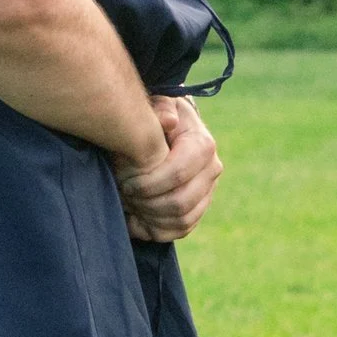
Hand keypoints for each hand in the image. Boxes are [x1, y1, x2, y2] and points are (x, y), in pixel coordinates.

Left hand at [118, 95, 222, 242]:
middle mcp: (212, 171)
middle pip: (180, 203)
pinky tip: (133, 219)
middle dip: (146, 202)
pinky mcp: (198, 209)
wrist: (168, 131)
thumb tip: (168, 121)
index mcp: (203, 145)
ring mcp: (208, 192)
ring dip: (148, 216)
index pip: (179, 174)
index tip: (124, 180)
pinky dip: (153, 229)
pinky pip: (179, 231)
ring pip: (181, 221)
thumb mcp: (156, 105)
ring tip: (127, 203)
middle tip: (123, 193)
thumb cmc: (156, 118)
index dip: (148, 183)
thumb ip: (160, 109)